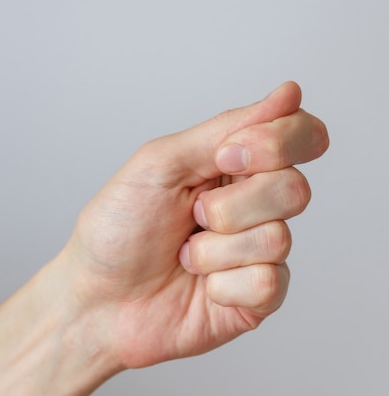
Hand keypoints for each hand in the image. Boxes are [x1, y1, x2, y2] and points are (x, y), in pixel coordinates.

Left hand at [64, 81, 328, 370]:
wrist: (95, 301)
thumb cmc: (119, 229)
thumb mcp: (162, 163)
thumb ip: (227, 128)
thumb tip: (289, 94)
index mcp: (235, 164)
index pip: (299, 135)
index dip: (277, 143)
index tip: (226, 157)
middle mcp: (255, 204)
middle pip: (294, 188)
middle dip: (230, 205)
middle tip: (192, 214)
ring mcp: (259, 251)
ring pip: (277, 238)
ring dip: (215, 249)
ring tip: (186, 255)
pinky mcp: (260, 296)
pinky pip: (268, 283)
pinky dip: (222, 284)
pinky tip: (201, 286)